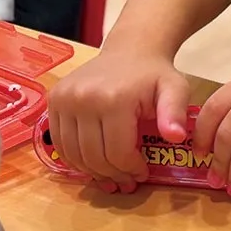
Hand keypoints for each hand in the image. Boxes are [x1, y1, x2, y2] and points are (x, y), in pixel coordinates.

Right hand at [47, 50, 189, 193]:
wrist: (131, 50)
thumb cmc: (154, 74)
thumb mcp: (175, 89)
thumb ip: (175, 112)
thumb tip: (177, 137)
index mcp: (114, 98)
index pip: (117, 151)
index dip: (130, 169)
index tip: (142, 175)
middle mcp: (83, 98)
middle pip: (94, 156)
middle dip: (112, 174)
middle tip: (126, 181)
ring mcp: (64, 99)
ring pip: (74, 154)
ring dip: (92, 171)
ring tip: (111, 175)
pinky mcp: (54, 100)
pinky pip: (60, 143)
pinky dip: (76, 159)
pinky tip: (94, 162)